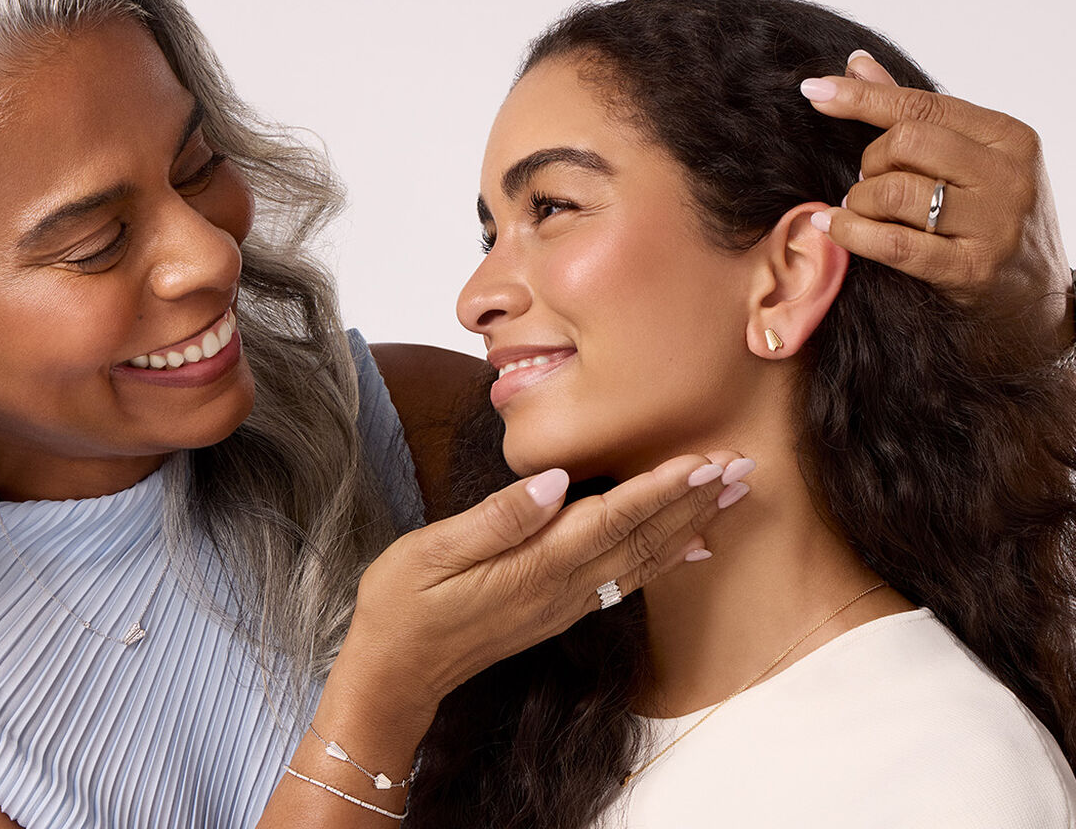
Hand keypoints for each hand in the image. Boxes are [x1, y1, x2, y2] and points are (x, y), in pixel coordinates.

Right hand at [333, 451, 747, 732]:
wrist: (394, 675)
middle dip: (695, 502)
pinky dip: (666, 559)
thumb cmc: (402, 606)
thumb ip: (498, 518)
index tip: (705, 462)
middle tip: (743, 466)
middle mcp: (560, 588)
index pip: (611, 519)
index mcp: (533, 567)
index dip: (661, 489)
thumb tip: (555, 482)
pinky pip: (628, 581)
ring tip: (731, 496)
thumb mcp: (432, 551)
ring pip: (643, 560)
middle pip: (642, 539)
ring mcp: (563, 604)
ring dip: (690, 526)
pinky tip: (691, 547)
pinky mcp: (558, 611)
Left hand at [802, 50, 1072, 348]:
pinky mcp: (970, 270)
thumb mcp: (970, 162)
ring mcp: (993, 225)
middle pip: (905, 142)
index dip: (861, 97)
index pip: (921, 106)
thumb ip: (916, 116)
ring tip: (860, 212)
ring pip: (893, 191)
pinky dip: (850, 232)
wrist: (1035, 301)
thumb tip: (858, 64)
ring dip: (858, 202)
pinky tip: (832, 227)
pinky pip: (891, 242)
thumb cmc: (991, 223)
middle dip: (869, 163)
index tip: (814, 92)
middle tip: (868, 185)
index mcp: (1008, 138)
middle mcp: (1007, 176)